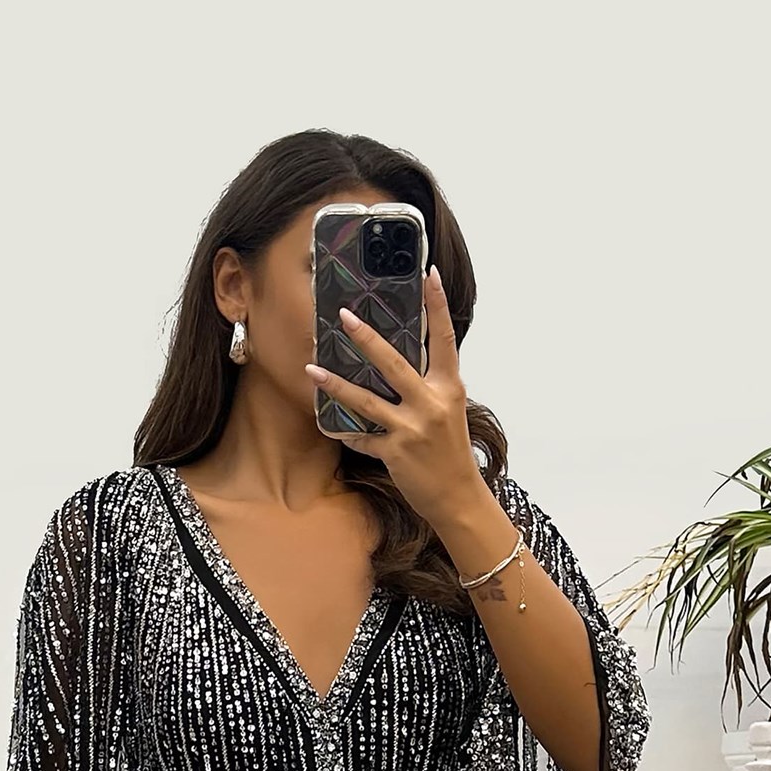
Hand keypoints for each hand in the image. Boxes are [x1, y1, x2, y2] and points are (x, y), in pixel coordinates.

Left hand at [305, 267, 485, 535]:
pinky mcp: (395, 452)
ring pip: (367, 401)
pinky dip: (345, 432)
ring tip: (312, 369)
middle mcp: (430, 403)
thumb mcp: (448, 410)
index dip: (437, 305)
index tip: (428, 273)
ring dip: (336, 384)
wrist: (458, 497)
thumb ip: (429, 385)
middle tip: (343, 315)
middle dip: (366, 339)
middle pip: (394, 364)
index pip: (444, 338)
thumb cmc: (451, 452)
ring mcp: (411, 429)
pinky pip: (362, 438)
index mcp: (448, 387)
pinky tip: (326, 424)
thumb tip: (401, 361)